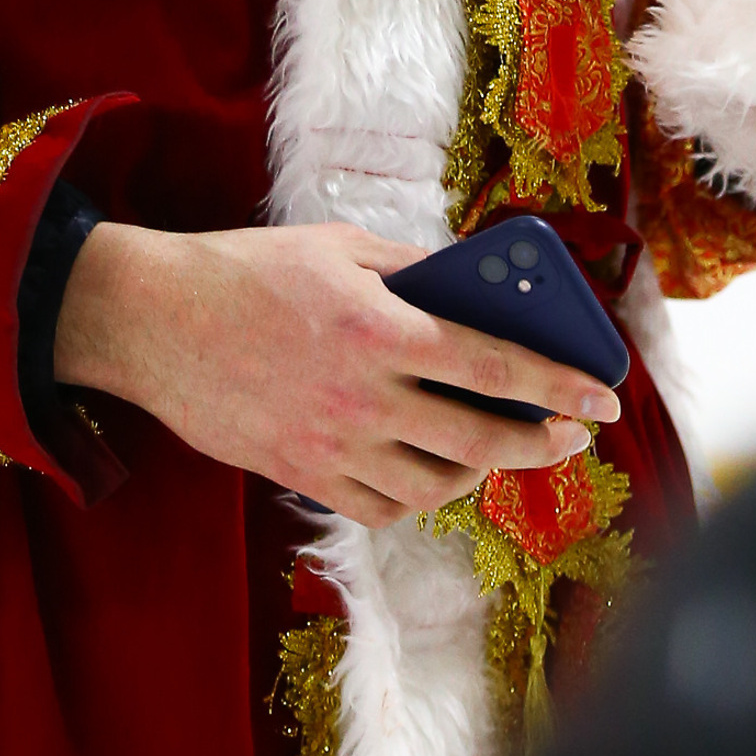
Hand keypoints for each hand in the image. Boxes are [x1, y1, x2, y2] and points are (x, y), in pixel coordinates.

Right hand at [52, 218, 620, 527]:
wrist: (151, 321)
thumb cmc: (247, 270)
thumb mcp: (338, 247)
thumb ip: (413, 270)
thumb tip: (477, 289)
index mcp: (379, 329)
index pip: (494, 365)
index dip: (560, 385)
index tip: (605, 398)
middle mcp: (361, 397)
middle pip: (478, 441)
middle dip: (540, 443)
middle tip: (571, 436)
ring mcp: (329, 446)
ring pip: (434, 486)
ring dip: (480, 474)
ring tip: (497, 449)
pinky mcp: (299, 474)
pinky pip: (379, 508)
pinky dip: (417, 498)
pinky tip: (430, 473)